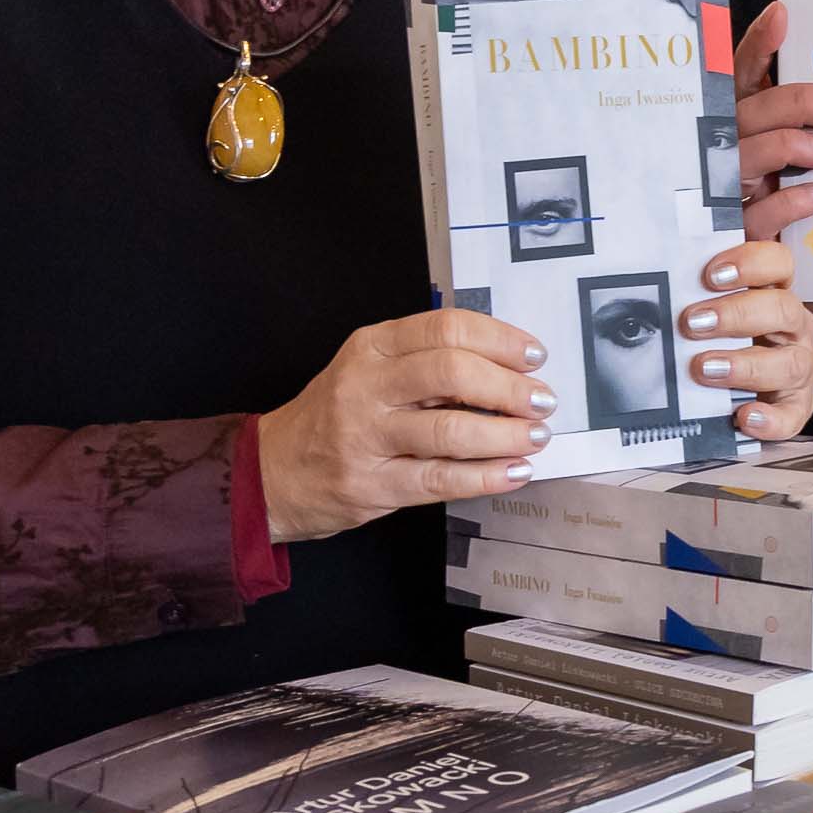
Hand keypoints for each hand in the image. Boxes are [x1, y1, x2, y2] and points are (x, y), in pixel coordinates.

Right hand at [255, 309, 552, 541]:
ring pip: (450, 430)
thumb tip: (507, 367)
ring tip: (535, 437)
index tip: (533, 355)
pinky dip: (486, 476)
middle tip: (541, 401)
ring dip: (505, 435)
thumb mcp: (369, 369)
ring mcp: (366, 437)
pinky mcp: (371, 485)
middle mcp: (365, 385)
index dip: (499, 339)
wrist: (272, 471)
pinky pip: (440, 479)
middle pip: (451, 373)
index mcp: (371, 346)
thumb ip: (426, 361)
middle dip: (509, 388)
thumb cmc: (335, 416)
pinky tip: (513, 471)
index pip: (445, 328)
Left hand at [683, 240, 812, 442]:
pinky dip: (769, 420)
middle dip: (737, 313)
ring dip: (745, 365)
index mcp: (773, 287)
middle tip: (691, 321)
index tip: (709, 273)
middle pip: (780, 309)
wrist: (747, 377)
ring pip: (787, 362)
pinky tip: (742, 418)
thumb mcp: (710, 290)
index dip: (750, 263)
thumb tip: (656, 224)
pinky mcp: (793, 407)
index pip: (778, 262)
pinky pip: (791, 416)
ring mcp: (796, 365)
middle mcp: (791, 323)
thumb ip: (697, 262)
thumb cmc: (717, 324)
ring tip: (703, 369)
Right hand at [730, 1, 812, 359]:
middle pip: (744, 113)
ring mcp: (724, 195)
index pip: (741, 76)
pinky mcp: (734, 240)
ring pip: (741, 158)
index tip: (784, 13)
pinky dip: (788, 202)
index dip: (758, 45)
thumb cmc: (798, 215)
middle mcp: (723, 154)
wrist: (784, 292)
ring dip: (787, 147)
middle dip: (795, 102)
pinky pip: (754, 216)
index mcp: (741, 125)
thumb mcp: (807, 169)